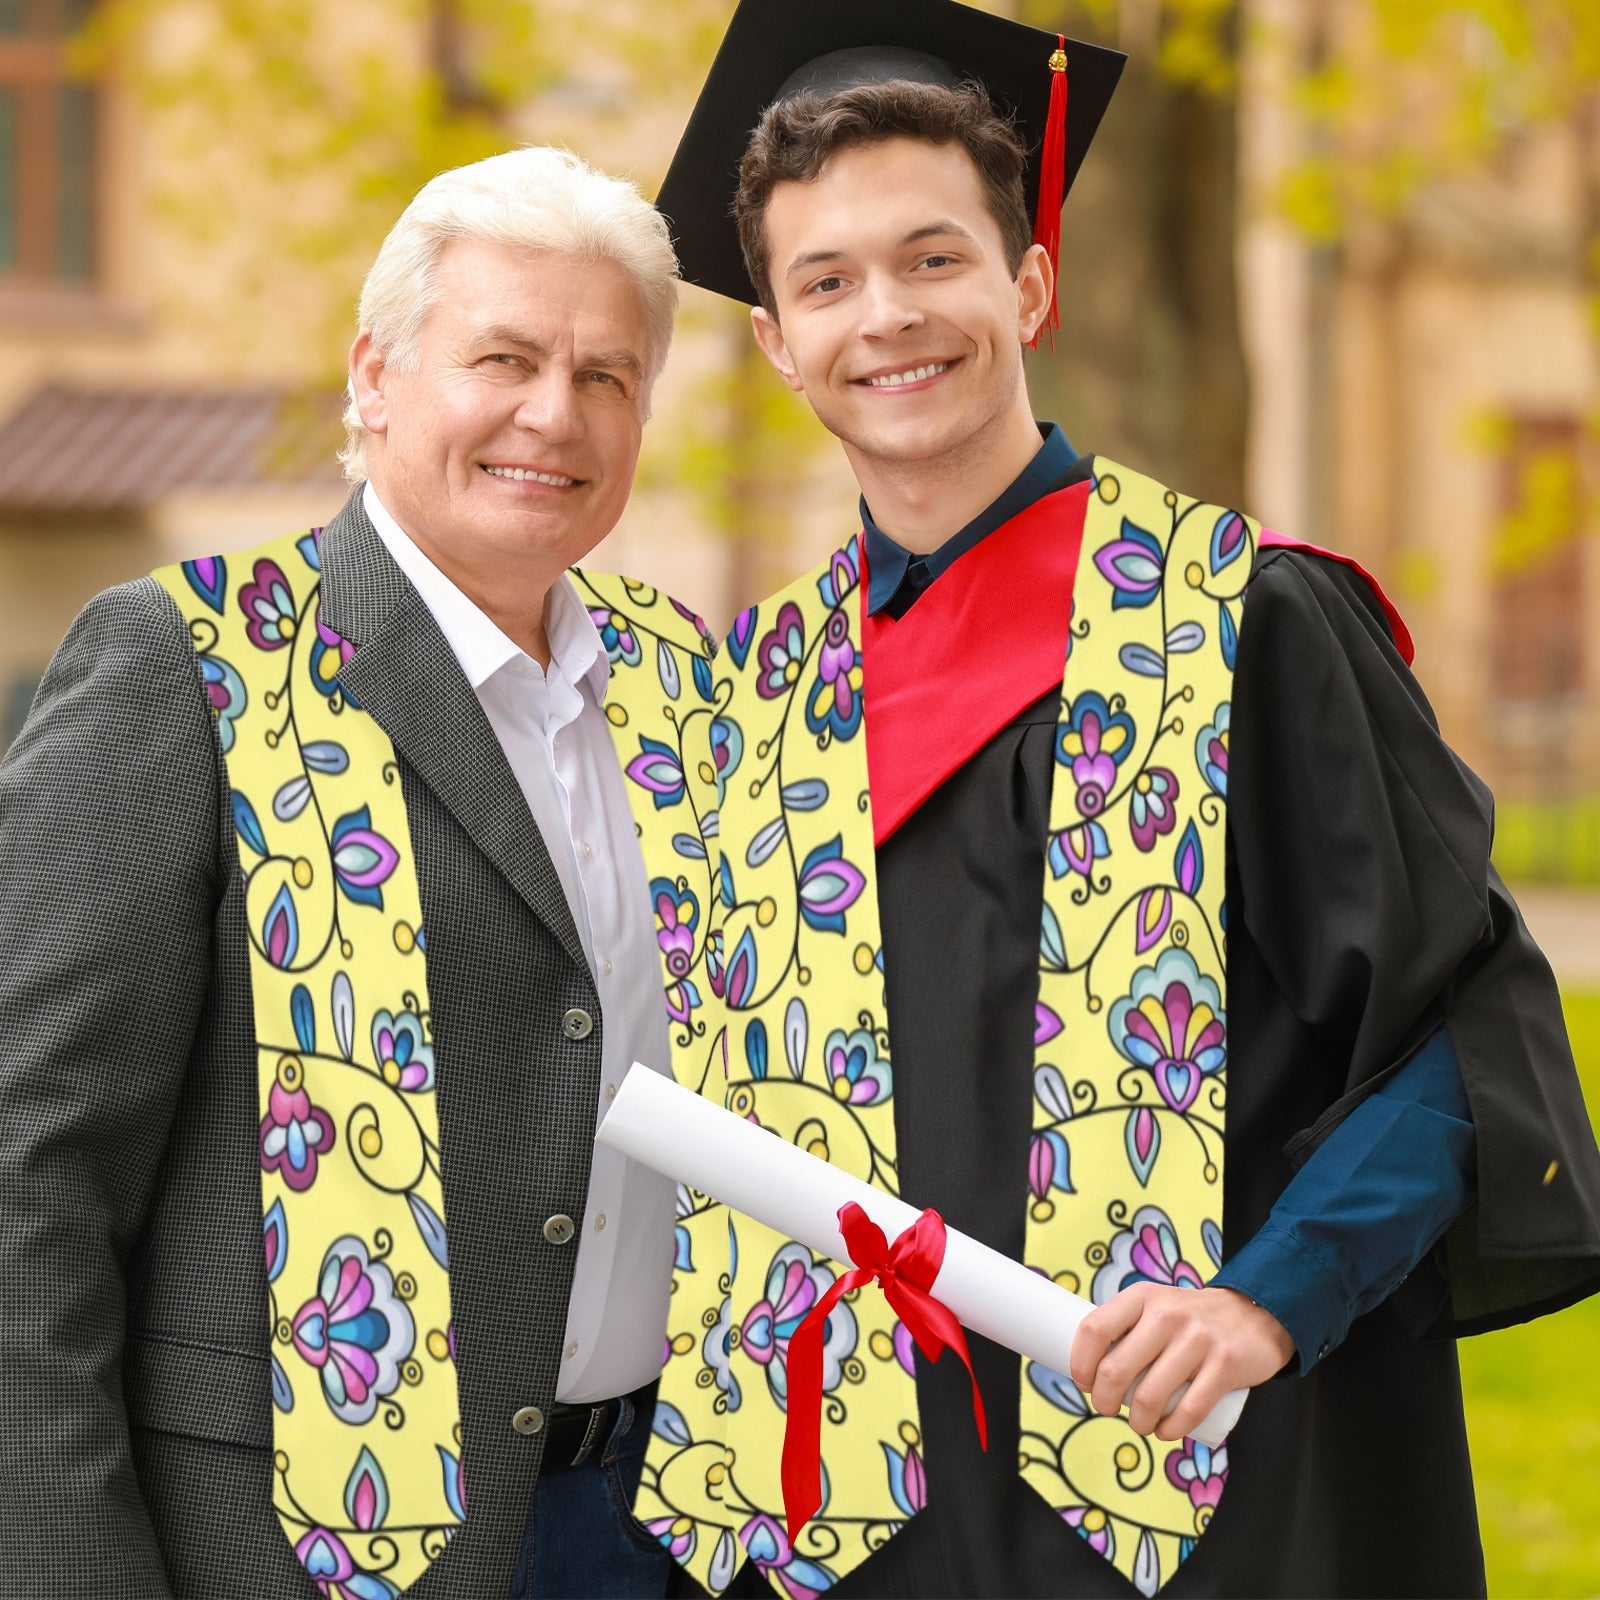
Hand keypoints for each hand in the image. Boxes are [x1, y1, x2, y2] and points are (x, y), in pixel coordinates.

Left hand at [1069, 1284, 1295, 1441]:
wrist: (1253, 1315)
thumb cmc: (1190, 1319)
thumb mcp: (1155, 1305)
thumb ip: (1127, 1327)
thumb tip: (1089, 1366)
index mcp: (1142, 1297)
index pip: (1094, 1329)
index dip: (1080, 1363)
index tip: (1084, 1382)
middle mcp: (1166, 1314)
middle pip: (1115, 1370)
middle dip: (1102, 1400)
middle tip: (1106, 1408)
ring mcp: (1197, 1339)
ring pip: (1149, 1397)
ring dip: (1136, 1422)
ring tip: (1139, 1424)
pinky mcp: (1224, 1366)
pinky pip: (1188, 1411)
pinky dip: (1170, 1431)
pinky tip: (1164, 1432)